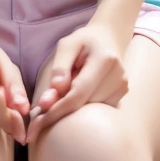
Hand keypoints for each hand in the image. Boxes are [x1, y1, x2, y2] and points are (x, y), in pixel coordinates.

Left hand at [26, 22, 129, 142]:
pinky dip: (82, 108)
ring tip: (59, 97)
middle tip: (38, 116)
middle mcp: (118, 76)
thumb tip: (51, 97)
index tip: (36, 123)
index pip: (78, 94)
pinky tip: (75, 97)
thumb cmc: (84, 40)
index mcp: (104, 60)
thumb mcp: (67, 45)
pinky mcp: (122, 94)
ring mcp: (122, 87)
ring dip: (71, 111)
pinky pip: (98, 110)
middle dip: (59, 112)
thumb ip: (59, 69)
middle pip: (84, 105)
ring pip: (91, 111)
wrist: (108, 37)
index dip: (57, 111)